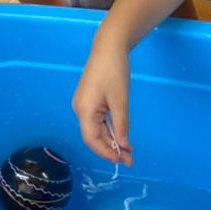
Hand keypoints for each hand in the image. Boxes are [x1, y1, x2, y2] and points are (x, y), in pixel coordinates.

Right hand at [73, 41, 132, 165]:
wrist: (108, 48)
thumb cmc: (114, 72)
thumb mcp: (120, 100)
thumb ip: (121, 125)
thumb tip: (122, 146)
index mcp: (84, 110)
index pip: (92, 140)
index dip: (106, 153)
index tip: (122, 161)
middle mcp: (80, 110)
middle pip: (93, 137)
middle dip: (110, 149)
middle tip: (130, 159)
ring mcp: (83, 105)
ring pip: (96, 130)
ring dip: (111, 141)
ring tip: (128, 151)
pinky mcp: (89, 101)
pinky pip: (97, 121)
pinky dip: (109, 130)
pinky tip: (120, 136)